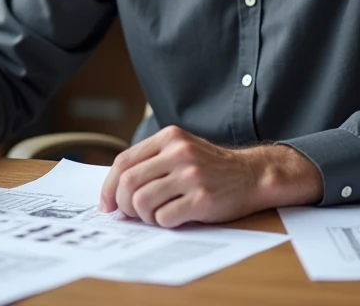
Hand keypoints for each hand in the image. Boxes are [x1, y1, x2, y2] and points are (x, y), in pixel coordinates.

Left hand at [98, 125, 321, 227]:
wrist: (252, 175)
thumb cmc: (212, 167)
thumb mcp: (181, 150)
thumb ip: (151, 161)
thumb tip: (115, 191)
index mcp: (169, 137)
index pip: (124, 161)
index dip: (109, 186)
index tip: (107, 205)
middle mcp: (179, 153)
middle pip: (128, 183)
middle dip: (124, 205)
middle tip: (131, 215)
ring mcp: (191, 175)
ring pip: (142, 203)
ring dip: (144, 217)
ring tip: (157, 215)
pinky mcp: (202, 199)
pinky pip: (164, 218)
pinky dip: (163, 223)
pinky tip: (175, 217)